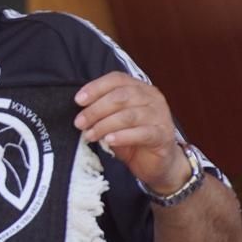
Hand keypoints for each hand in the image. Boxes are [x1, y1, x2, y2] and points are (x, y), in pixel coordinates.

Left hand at [74, 72, 188, 194]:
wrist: (156, 162)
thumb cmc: (132, 138)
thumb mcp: (113, 120)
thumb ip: (101, 111)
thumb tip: (79, 110)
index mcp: (139, 88)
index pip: (117, 79)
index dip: (95, 87)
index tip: (78, 100)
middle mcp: (152, 98)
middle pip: (121, 96)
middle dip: (96, 109)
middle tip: (80, 122)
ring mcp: (160, 116)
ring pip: (129, 115)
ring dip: (105, 125)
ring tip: (90, 134)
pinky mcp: (163, 135)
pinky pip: (142, 133)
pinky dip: (122, 136)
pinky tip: (109, 140)